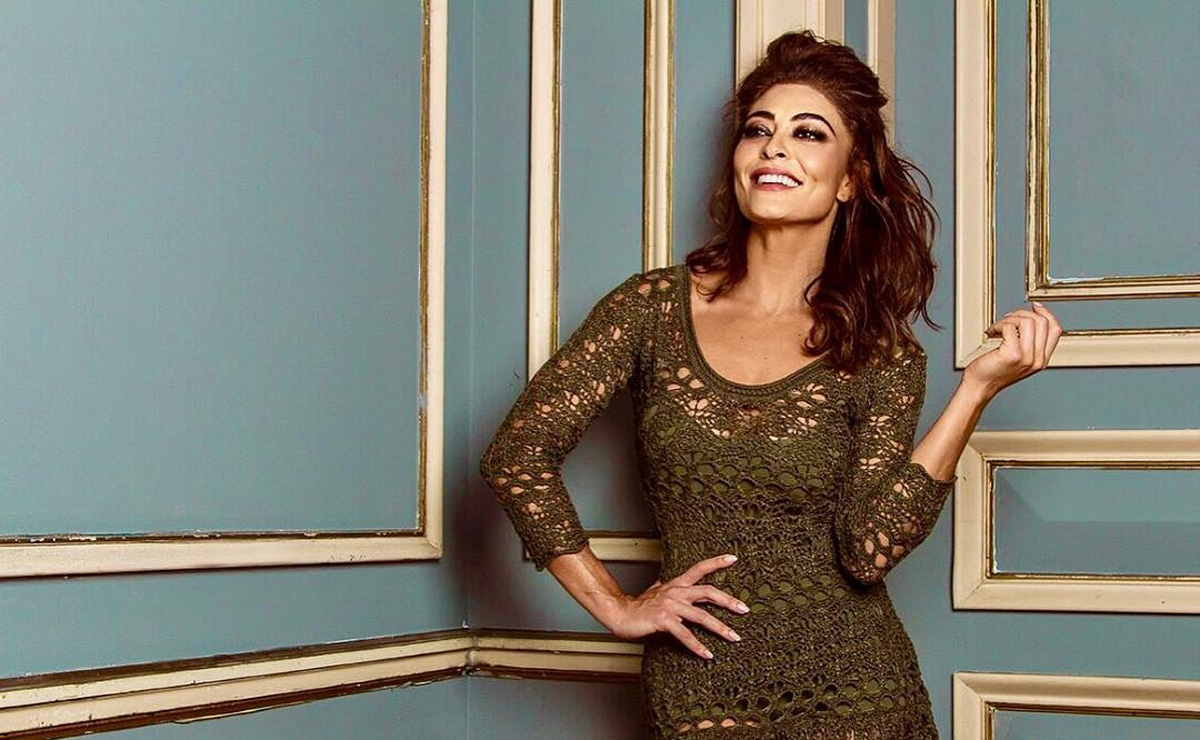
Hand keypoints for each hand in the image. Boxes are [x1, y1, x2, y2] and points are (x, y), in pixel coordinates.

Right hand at [603, 554, 747, 659]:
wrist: (620, 613)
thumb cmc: (638, 606)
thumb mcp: (655, 591)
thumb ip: (664, 587)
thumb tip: (664, 581)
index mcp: (676, 584)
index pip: (699, 569)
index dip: (716, 562)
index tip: (733, 558)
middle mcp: (676, 592)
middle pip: (708, 592)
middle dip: (729, 601)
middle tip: (745, 609)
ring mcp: (671, 606)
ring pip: (702, 616)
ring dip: (720, 628)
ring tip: (734, 637)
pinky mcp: (665, 621)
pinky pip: (685, 635)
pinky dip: (698, 646)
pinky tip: (708, 654)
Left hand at [965, 302, 1062, 398]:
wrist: (978, 387)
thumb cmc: (992, 372)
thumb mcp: (1017, 357)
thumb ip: (1028, 342)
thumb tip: (1030, 318)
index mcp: (1041, 359)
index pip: (1055, 329)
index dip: (1046, 313)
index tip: (1034, 306)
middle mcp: (1037, 359)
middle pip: (1042, 322)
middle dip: (1022, 314)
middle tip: (1006, 319)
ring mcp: (1027, 357)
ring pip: (1028, 321)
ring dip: (1009, 319)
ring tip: (997, 328)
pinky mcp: (1013, 354)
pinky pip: (1009, 327)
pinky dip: (997, 325)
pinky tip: (991, 332)